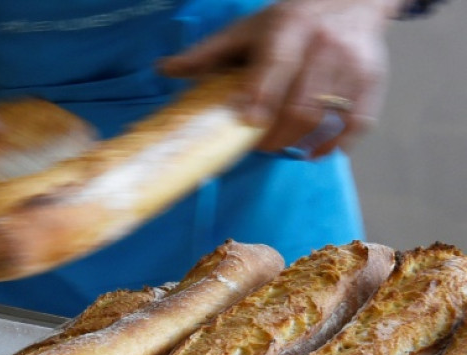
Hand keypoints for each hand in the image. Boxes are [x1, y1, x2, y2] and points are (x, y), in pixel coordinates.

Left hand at [159, 0, 402, 157]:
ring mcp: (352, 64)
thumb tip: (164, 69)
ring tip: (283, 145)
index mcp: (288, 30)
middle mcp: (324, 45)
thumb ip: (208, 53)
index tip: (247, 124)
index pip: (275, 68)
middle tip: (261, 146)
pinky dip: (335, 144)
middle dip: (277, 134)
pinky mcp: (372, 81)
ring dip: (301, 141)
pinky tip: (315, 150)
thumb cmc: (289, 21)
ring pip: (327, 118)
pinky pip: (357, 123)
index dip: (261, 100)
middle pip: (301, 104)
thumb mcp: (246, 29)